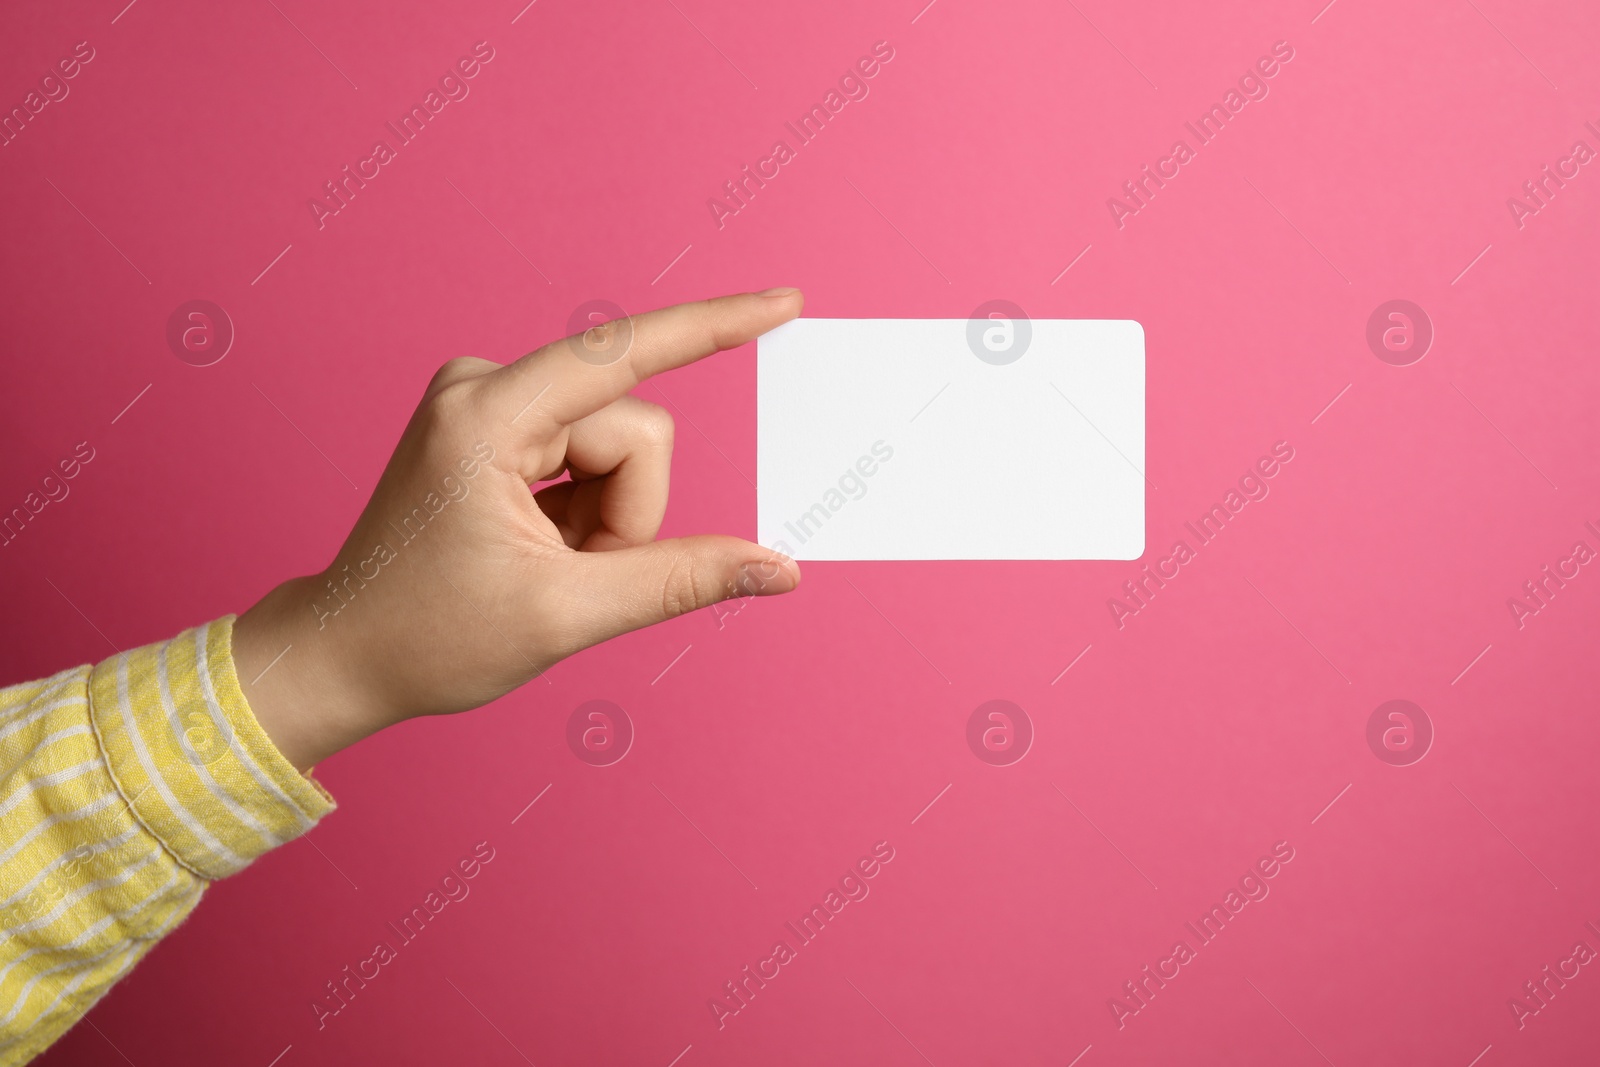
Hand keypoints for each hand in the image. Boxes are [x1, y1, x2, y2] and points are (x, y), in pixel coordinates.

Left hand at [231, 289, 803, 770]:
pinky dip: (586, 510)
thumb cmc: (431, 637)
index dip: (713, 328)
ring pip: (620, 445)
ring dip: (608, 518)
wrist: (349, 652)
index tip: (783, 301)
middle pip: (634, 430)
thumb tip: (778, 568)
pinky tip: (536, 543)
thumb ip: (683, 580)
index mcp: (486, 417)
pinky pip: (591, 452)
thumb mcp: (567, 616)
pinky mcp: (497, 420)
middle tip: (570, 571)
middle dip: (628, 513)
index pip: (624, 354)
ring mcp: (487, 400)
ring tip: (546, 563)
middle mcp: (483, 386)